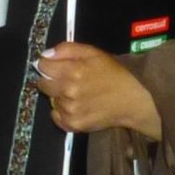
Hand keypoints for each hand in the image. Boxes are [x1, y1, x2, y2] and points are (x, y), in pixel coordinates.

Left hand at [34, 42, 162, 137]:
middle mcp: (68, 92)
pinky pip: (56, 117)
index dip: (48, 64)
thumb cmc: (113, 74)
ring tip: (78, 94)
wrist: (132, 100)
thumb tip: (45, 55)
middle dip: (51, 80)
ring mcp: (70, 110)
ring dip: (59, 97)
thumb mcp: (93, 52)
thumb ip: (67, 49)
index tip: (56, 66)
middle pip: (43, 84)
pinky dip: (62, 112)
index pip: (42, 66)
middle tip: (67, 80)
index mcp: (72, 71)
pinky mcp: (73, 125)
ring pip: (51, 100)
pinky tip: (76, 107)